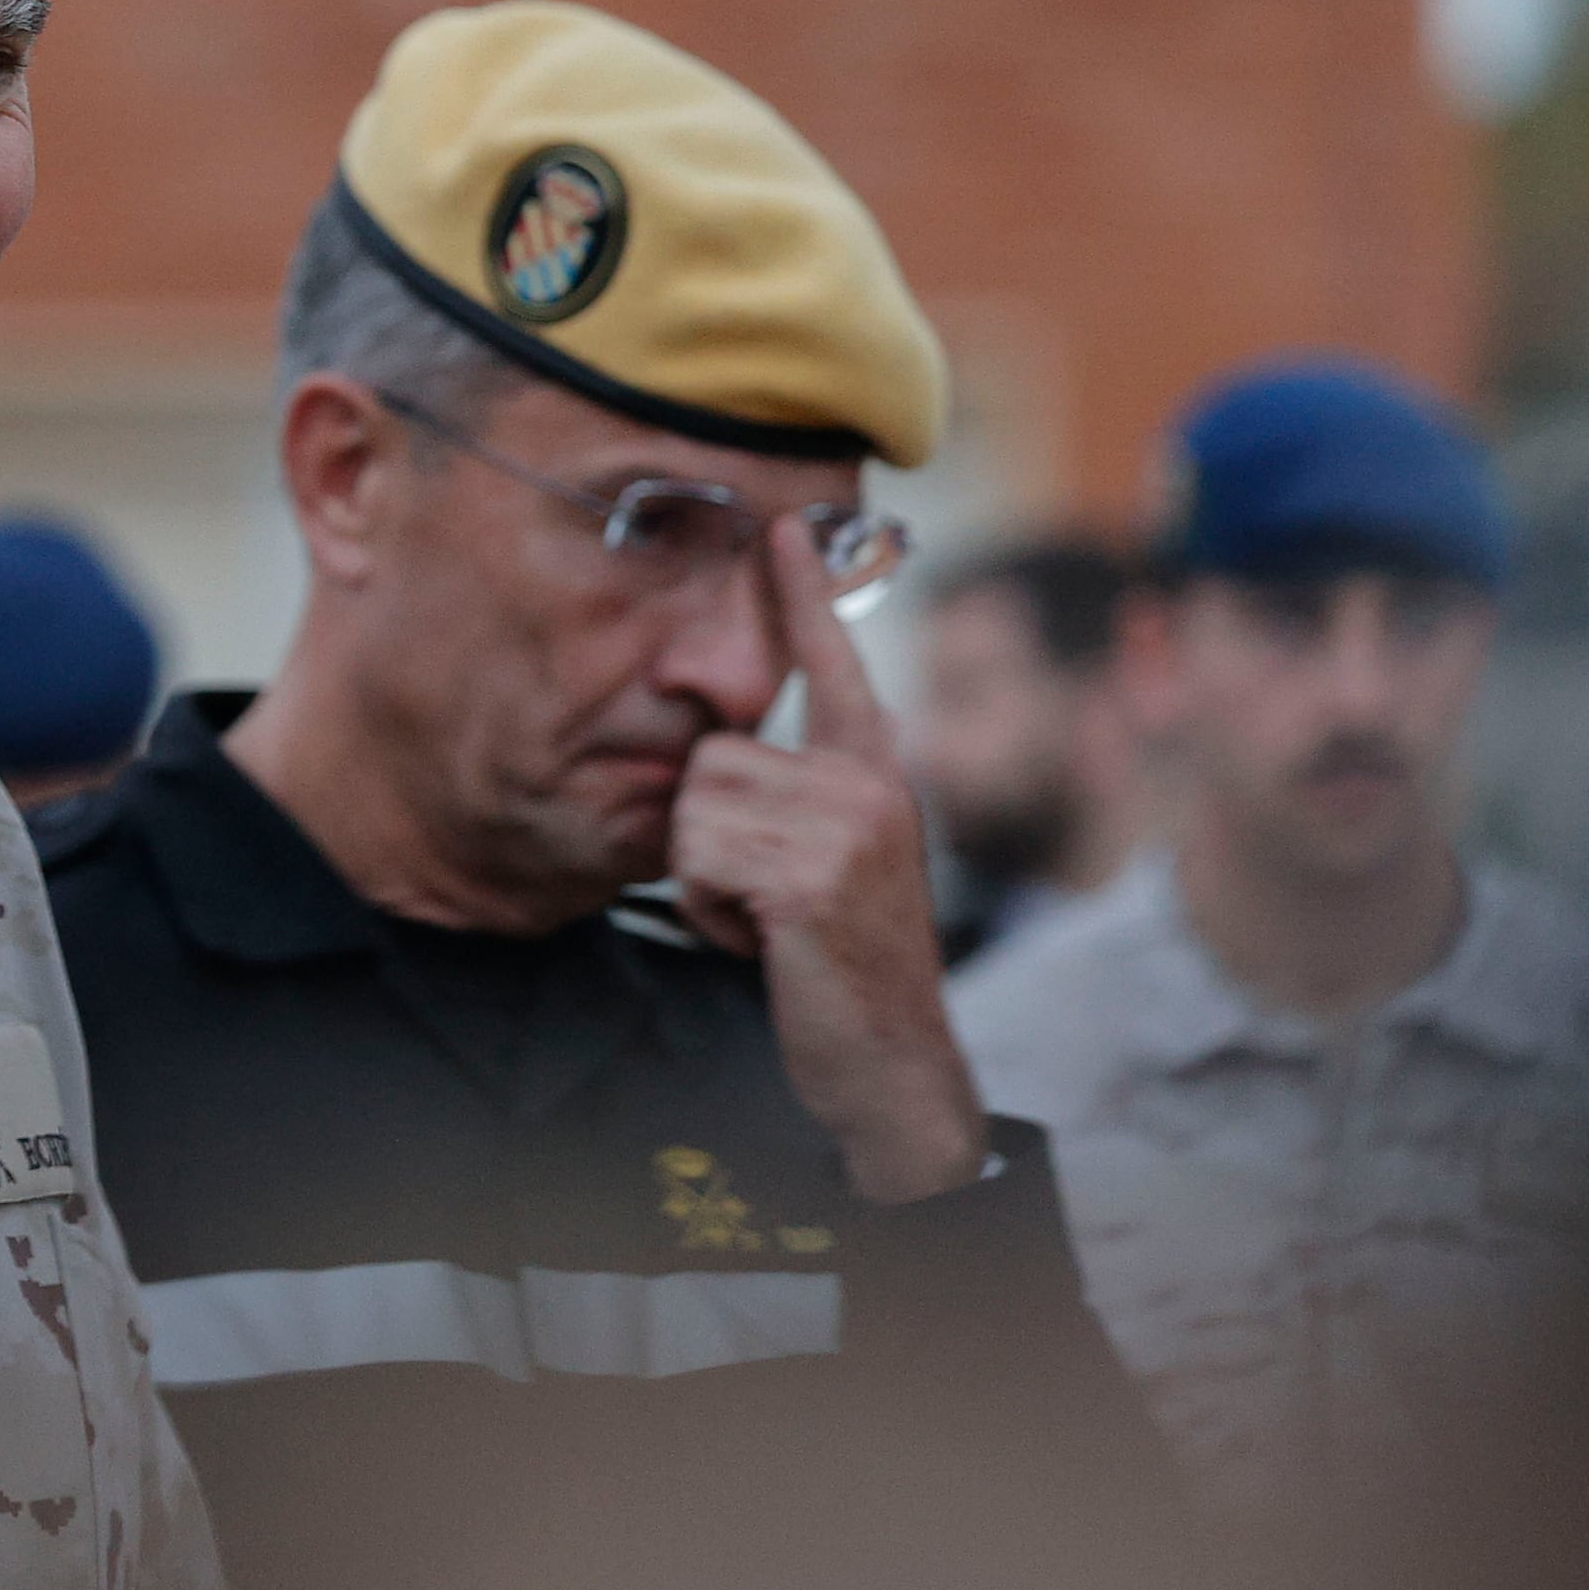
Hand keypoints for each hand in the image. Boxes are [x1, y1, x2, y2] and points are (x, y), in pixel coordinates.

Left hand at [666, 510, 987, 1202]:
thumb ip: (796, 801)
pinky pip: (699, 861)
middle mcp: (867, 784)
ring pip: (696, 808)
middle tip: (767, 900)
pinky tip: (766, 944)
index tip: (783, 526)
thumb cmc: (843, 965)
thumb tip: (724, 751)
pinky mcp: (811, 875)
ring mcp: (845, 827)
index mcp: (872, 774)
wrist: (891, 1063)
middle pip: (712, 758)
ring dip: (707, 880)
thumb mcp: (831, 864)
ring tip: (769, 922)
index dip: (802, 593)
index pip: (833, 665)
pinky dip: (711, 914)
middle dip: (709, 839)